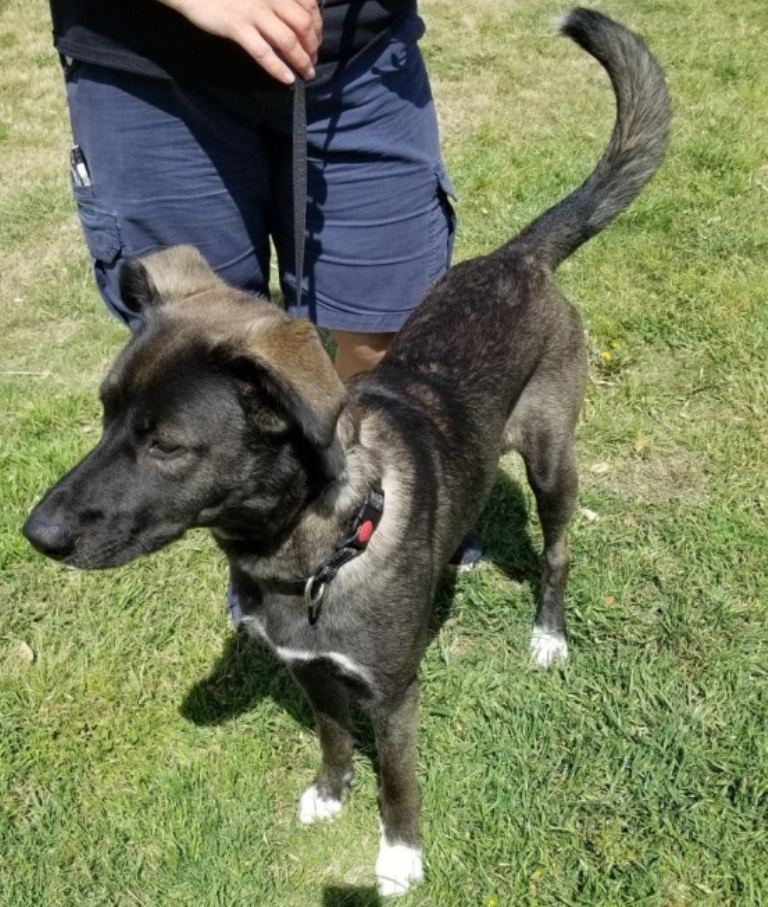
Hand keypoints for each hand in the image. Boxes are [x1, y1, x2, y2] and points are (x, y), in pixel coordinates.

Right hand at [159, 0, 321, 83]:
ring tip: (307, 73)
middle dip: (313, 46)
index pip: (309, 6)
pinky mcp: (237, 28)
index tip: (317, 40)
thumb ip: (276, 0)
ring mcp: (253, 12)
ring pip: (288, 40)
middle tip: (313, 60)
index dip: (318, 26)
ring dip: (302, 60)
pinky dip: (278, 68)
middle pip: (304, 25)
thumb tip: (298, 19)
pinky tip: (288, 79)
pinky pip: (263, 52)